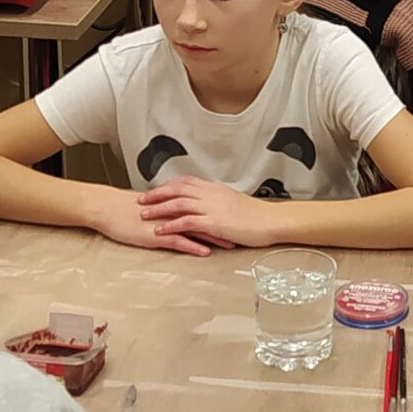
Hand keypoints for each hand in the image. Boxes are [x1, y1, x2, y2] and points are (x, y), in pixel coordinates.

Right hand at [89, 186, 226, 257]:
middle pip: (206, 216)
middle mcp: (174, 211)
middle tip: (243, 231)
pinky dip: (193, 246)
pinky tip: (205, 252)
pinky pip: (179, 241)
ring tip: (231, 244)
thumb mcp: (155, 205)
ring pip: (196, 229)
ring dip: (215, 237)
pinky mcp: (157, 235)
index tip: (237, 217)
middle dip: (225, 224)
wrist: (108, 208)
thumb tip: (183, 211)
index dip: (222, 211)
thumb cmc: (128, 208)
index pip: (204, 206)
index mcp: (175, 202)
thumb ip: (171, 207)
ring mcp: (167, 223)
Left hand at [139, 176, 276, 251]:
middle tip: (141, 199)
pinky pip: (187, 221)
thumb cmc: (257, 215)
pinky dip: (171, 225)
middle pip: (177, 189)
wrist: (270, 221)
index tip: (156, 189)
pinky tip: (160, 230)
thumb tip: (210, 204)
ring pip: (178, 203)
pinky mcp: (213, 222)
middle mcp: (211, 194)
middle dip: (157, 194)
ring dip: (158, 208)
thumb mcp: (235, 202)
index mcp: (215, 188)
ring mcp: (211, 207)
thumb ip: (219, 200)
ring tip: (143, 214)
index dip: (169, 185)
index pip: (186, 181)